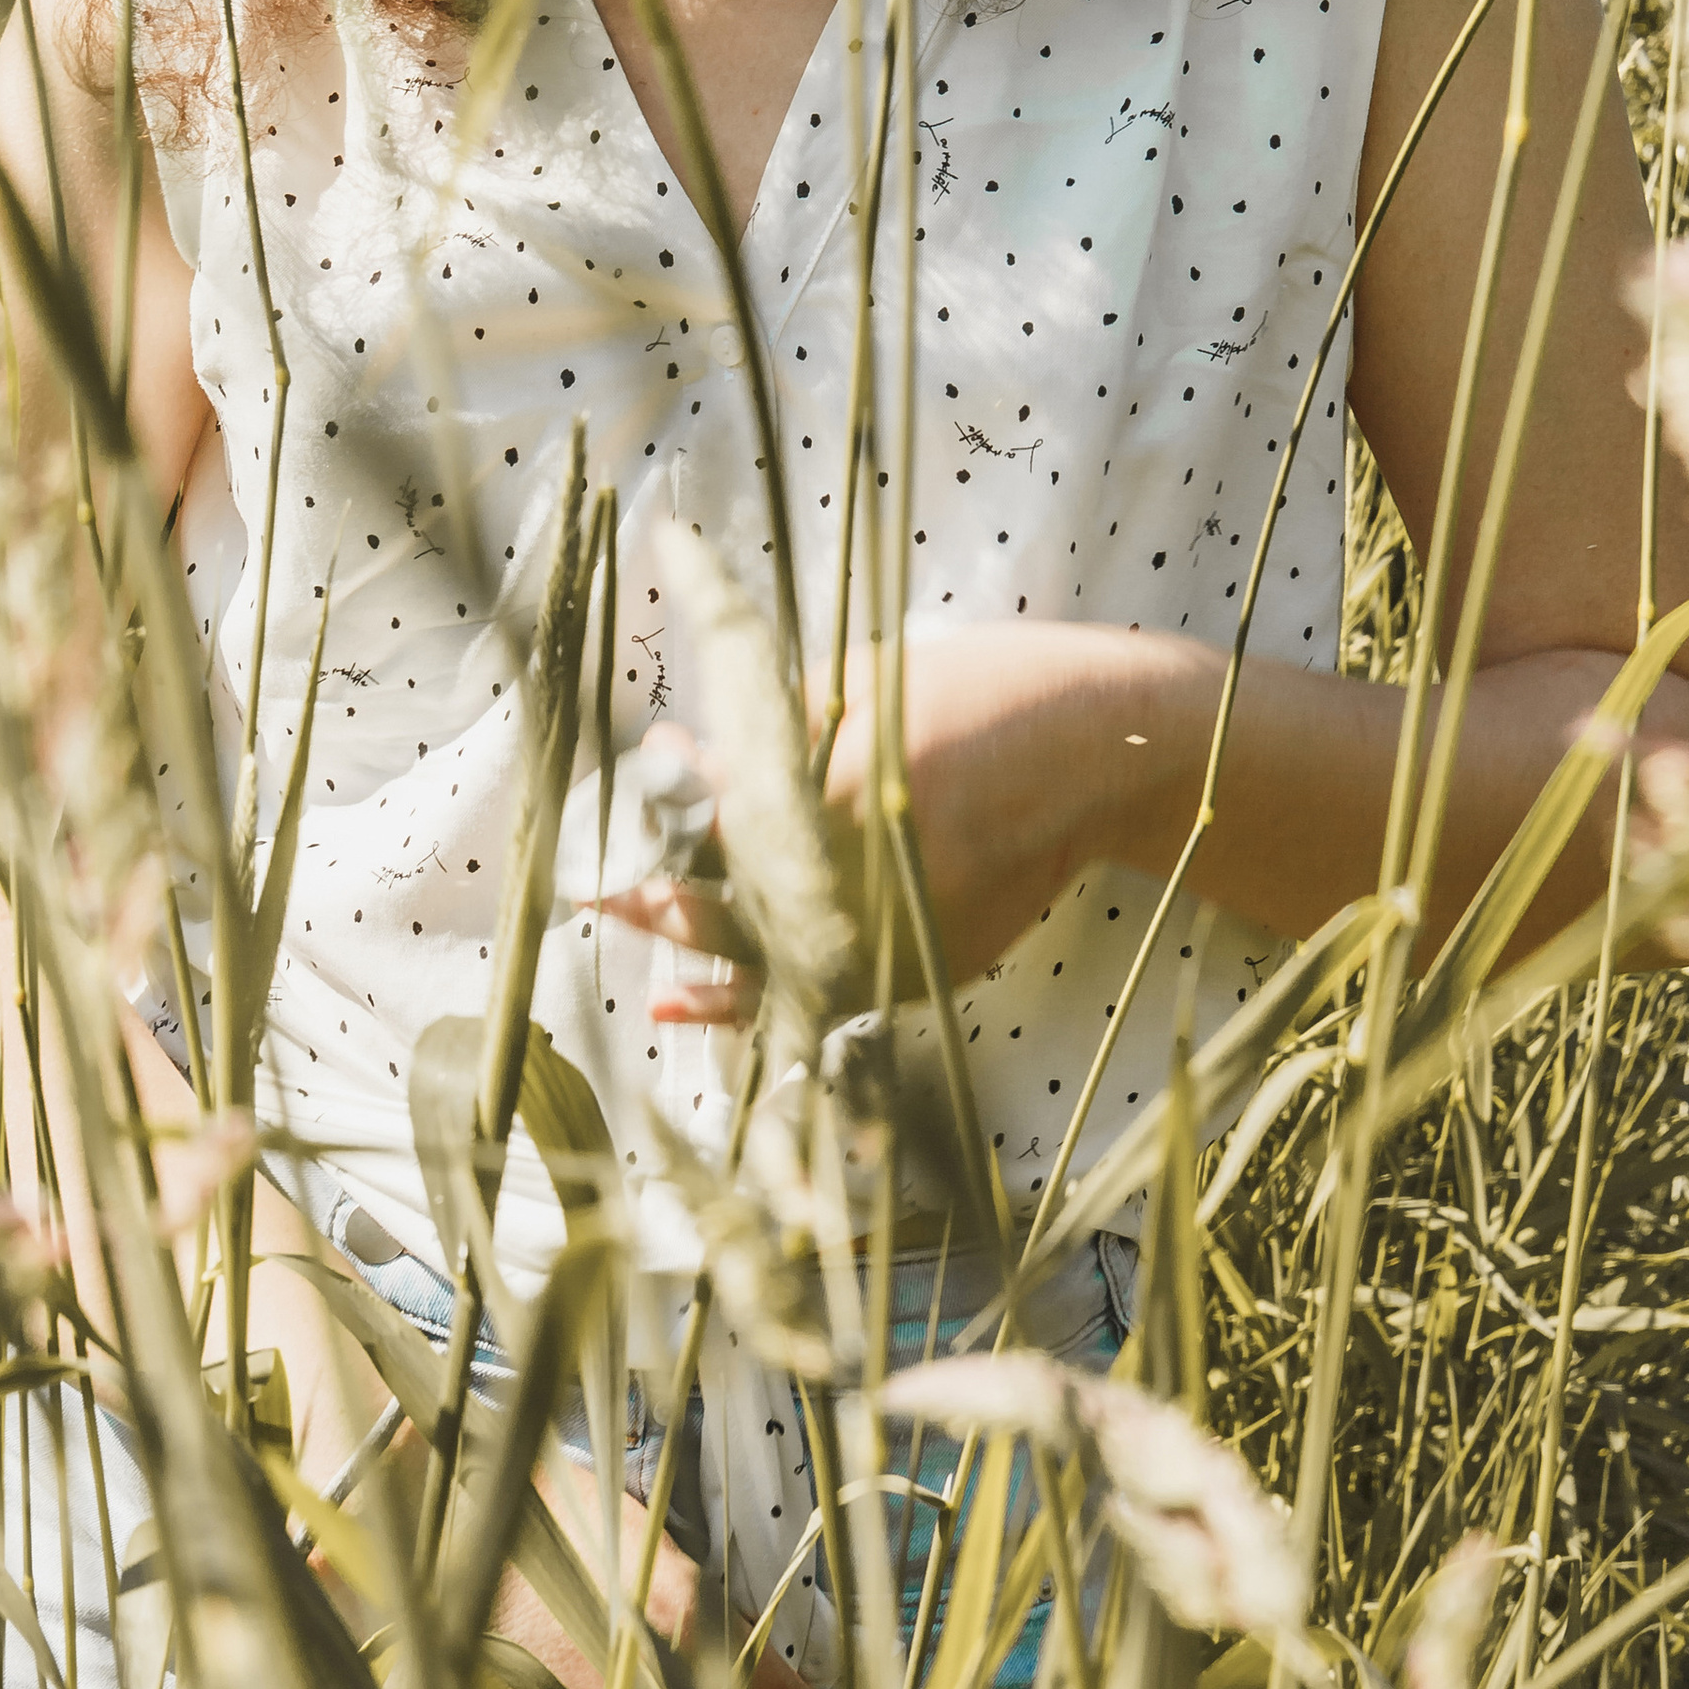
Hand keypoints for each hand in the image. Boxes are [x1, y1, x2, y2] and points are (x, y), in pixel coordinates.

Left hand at [605, 627, 1197, 1013]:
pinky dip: (742, 1003)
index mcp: (838, 796)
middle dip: (648, 893)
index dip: (656, 815)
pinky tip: (679, 1002)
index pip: (714, 823)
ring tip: (618, 928)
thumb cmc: (983, 690)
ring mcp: (896, 936)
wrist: (1104, 750)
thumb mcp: (866, 685)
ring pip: (759, 962)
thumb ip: (772, 728)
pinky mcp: (925, 968)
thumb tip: (679, 755)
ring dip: (682, 946)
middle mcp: (863, 882)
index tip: (608, 805)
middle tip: (584, 889)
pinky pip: (815, 997)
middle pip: (724, 903)